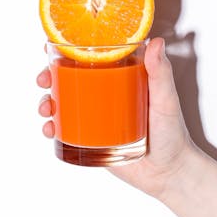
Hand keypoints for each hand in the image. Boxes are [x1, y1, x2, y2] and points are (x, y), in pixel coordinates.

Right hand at [36, 37, 198, 199]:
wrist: (169, 174)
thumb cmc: (173, 133)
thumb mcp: (166, 100)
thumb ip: (161, 73)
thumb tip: (157, 42)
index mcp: (120, 78)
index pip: (92, 58)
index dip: (70, 50)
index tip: (54, 44)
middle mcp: (105, 94)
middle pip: (69, 79)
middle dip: (49, 76)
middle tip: (44, 79)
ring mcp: (96, 117)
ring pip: (63, 104)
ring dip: (46, 102)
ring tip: (46, 109)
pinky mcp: (91, 140)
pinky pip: (66, 131)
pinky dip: (52, 128)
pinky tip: (50, 129)